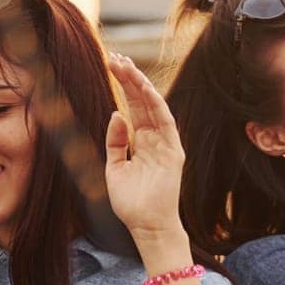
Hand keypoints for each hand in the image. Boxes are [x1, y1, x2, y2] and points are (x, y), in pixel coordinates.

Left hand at [104, 54, 189, 265]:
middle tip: (116, 58)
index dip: (123, 87)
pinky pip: (166, 123)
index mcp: (141, 142)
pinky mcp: (173, 152)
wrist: (146, 226)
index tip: (111, 66)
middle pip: (142, 102)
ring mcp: (165, 145)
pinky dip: (156, 105)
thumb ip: (115, 142)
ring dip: (141, 86)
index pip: (132, 108)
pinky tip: (144, 88)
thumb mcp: (114, 168)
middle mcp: (155, 140)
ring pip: (154, 107)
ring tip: (126, 66)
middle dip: (130, 79)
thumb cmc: (131, 203)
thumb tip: (116, 115)